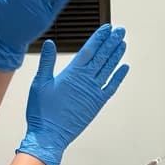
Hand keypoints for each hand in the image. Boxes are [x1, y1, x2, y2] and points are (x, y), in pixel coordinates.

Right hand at [17, 25, 128, 164]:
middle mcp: (85, 80)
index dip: (99, 38)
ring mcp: (93, 92)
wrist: (49, 135)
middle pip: (102, 56)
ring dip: (116, 55)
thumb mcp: (40, 83)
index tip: (107, 29)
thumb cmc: (42, 112)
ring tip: (123, 43)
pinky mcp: (97, 103)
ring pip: (109, 69)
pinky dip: (118, 77)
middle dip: (112, 42)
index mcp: (71, 73)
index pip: (89, 50)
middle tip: (120, 31)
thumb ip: (47, 62)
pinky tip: (124, 68)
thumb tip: (49, 44)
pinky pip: (111, 87)